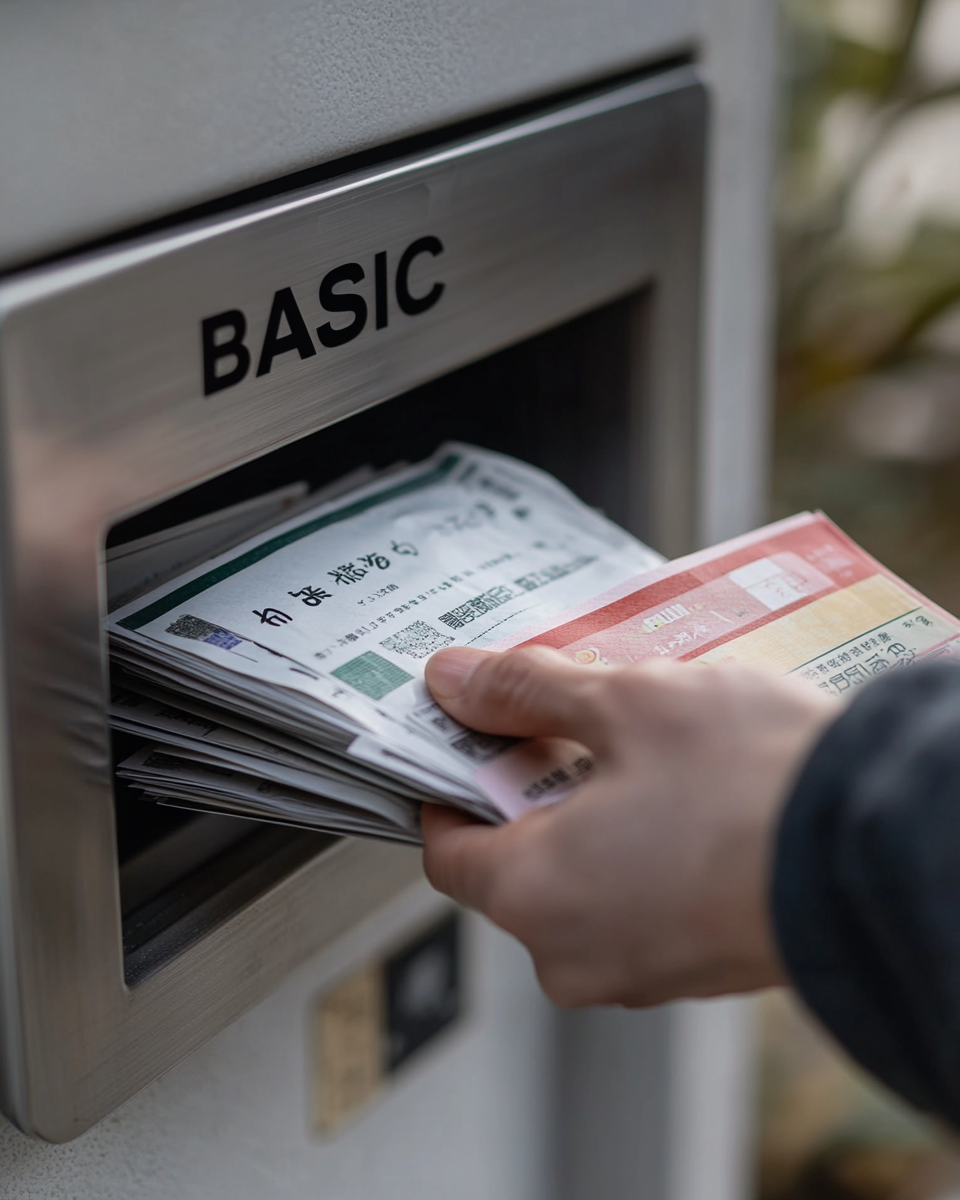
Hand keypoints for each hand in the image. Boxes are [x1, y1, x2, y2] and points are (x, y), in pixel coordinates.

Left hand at [421, 646, 837, 1007]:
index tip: (469, 737)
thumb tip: (455, 679)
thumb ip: (527, 690)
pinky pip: (641, 902)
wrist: (881, 851)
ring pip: (585, 882)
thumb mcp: (624, 703)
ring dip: (597, 812)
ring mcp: (643, 972)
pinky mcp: (701, 967)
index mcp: (533, 896)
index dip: (449, 784)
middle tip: (568, 718)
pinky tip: (688, 792)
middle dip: (534, 786)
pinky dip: (644, 848)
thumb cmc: (747, 784)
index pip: (447, 850)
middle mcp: (576, 954)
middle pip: (517, 863)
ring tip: (641, 744)